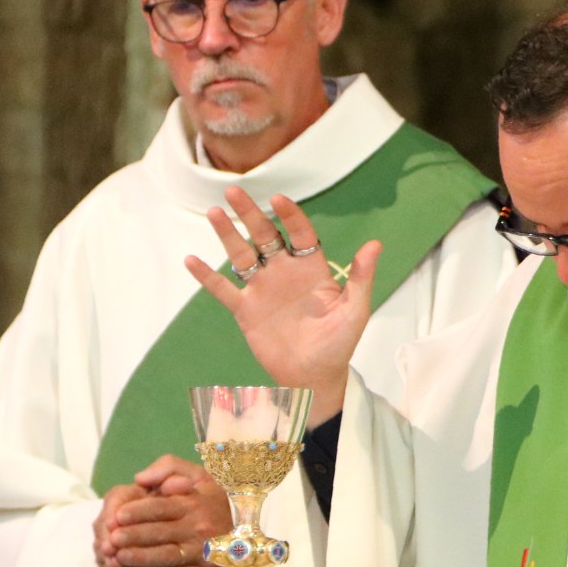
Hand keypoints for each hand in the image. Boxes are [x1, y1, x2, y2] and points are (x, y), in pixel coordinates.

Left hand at [102, 455, 231, 566]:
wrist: (247, 533)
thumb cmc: (215, 501)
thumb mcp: (199, 476)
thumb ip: (169, 467)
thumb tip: (140, 478)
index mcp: (196, 502)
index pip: (162, 507)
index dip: (137, 512)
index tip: (117, 516)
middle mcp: (198, 527)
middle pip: (159, 533)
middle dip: (131, 536)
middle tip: (110, 539)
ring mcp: (200, 552)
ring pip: (164, 556)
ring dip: (138, 558)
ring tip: (116, 556)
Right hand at [184, 186, 377, 425]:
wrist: (314, 376)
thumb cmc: (339, 342)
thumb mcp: (355, 309)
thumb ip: (361, 277)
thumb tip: (375, 244)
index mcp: (311, 268)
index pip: (300, 233)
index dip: (290, 216)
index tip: (279, 199)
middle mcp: (284, 272)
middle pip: (264, 236)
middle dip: (250, 214)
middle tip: (234, 190)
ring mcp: (262, 289)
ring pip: (241, 255)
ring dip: (227, 235)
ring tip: (214, 213)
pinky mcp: (245, 310)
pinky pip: (223, 290)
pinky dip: (207, 276)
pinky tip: (191, 260)